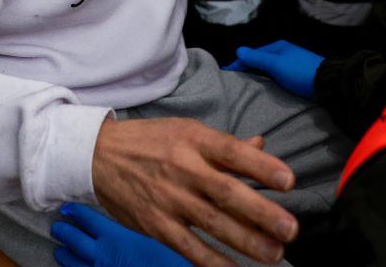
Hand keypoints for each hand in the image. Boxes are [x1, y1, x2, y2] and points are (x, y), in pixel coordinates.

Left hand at [52, 203, 191, 266]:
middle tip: (56, 227)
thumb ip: (141, 225)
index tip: (68, 208)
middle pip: (77, 242)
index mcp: (115, 238)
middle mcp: (102, 256)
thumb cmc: (169, 260)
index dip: (77, 214)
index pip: (89, 220)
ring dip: (66, 256)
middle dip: (65, 233)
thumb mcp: (157, 235)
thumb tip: (135, 216)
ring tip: (59, 251)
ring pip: (75, 264)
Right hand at [91, 117, 297, 266]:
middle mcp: (183, 168)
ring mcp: (169, 198)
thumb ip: (225, 146)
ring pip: (211, 222)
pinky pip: (188, 246)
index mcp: (195, 140)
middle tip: (289, 229)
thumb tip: (261, 146)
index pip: (233, 152)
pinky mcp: (155, 224)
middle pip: (226, 192)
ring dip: (245, 241)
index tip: (289, 181)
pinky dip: (211, 261)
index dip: (261, 166)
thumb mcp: (187, 132)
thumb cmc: (150, 141)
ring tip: (274, 254)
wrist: (96, 155)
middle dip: (260, 212)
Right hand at [224, 41, 323, 99]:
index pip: (252, 54)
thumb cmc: (299, 71)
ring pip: (268, 69)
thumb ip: (257, 58)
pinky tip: (264, 88)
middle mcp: (283, 53)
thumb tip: (239, 50)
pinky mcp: (296, 75)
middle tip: (233, 81)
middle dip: (247, 68)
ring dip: (257, 75)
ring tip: (245, 85)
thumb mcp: (276, 64)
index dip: (239, 63)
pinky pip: (276, 76)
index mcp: (277, 47)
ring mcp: (290, 64)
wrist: (327, 83)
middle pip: (260, 61)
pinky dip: (267, 80)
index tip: (226, 72)